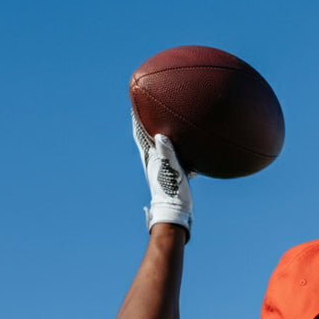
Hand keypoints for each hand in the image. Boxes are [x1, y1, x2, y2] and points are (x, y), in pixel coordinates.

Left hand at [132, 111, 192, 238]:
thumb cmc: (172, 193)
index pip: (141, 134)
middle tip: (145, 107)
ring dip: (159, 135)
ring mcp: (161, 168)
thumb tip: (159, 136)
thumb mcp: (171, 171)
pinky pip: (172, 156)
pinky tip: (183, 146)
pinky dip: (174, 148)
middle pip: (146, 138)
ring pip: (159, 146)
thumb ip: (167, 153)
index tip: (134, 103)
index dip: (137, 119)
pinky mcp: (170, 174)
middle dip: (146, 123)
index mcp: (152, 158)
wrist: (174, 214)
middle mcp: (154, 161)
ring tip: (163, 123)